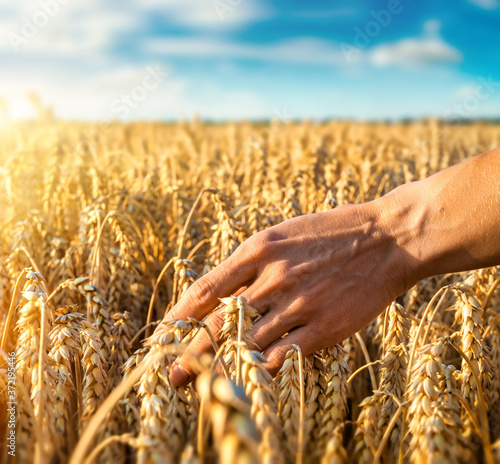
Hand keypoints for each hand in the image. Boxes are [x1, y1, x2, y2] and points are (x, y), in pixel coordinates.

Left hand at [163, 200, 415, 385]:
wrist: (387, 238)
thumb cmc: (331, 233)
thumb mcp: (283, 233)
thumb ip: (251, 261)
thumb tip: (221, 292)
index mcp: (258, 249)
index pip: (205, 289)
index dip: (179, 316)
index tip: (163, 335)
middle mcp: (273, 277)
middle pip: (219, 323)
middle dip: (190, 352)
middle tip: (171, 375)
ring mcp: (299, 303)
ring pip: (248, 344)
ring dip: (224, 365)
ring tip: (205, 381)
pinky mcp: (325, 326)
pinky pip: (282, 355)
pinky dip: (262, 368)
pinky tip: (250, 376)